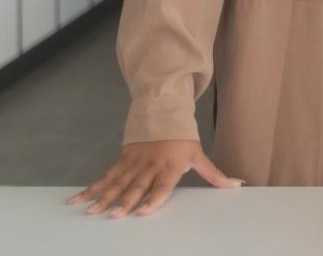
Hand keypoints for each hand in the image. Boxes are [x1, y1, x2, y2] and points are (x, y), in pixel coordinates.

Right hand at [67, 140, 240, 217]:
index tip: (143, 211)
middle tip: (114, 215)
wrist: (163, 113)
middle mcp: (150, 166)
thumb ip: (214, 174)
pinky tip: (79, 199)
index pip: (162, 185)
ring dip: (103, 198)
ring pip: (117, 182)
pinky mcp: (122, 160)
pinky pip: (106, 176)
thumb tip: (238, 184)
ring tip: (92, 212)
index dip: (154, 198)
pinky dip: (92, 188)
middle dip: (125, 201)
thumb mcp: (199, 155)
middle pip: (136, 186)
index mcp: (170, 166)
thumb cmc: (183, 139)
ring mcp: (134, 163)